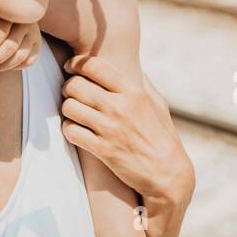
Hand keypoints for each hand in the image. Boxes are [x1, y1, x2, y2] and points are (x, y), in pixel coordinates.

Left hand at [0, 19, 41, 72]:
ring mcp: (33, 33)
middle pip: (10, 46)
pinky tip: (2, 67)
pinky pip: (29, 61)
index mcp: (10, 10)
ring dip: (3, 67)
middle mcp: (25, 21)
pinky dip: (15, 67)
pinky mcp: (38, 44)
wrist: (8, 17)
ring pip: (20, 56)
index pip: (0, 32)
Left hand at [59, 55, 194, 206]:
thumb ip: (141, 82)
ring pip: (69, 107)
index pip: (94, 66)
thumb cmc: (162, 136)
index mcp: (133, 91)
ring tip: (74, 113)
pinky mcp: (103, 150)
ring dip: (68, 110)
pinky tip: (77, 131)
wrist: (168, 173)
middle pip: (75, 85)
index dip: (76, 64)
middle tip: (71, 93)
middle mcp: (120, 107)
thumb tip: (128, 63)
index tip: (71, 68)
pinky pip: (71, 131)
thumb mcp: (157, 103)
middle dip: (68, 88)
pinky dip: (69, 130)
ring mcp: (111, 129)